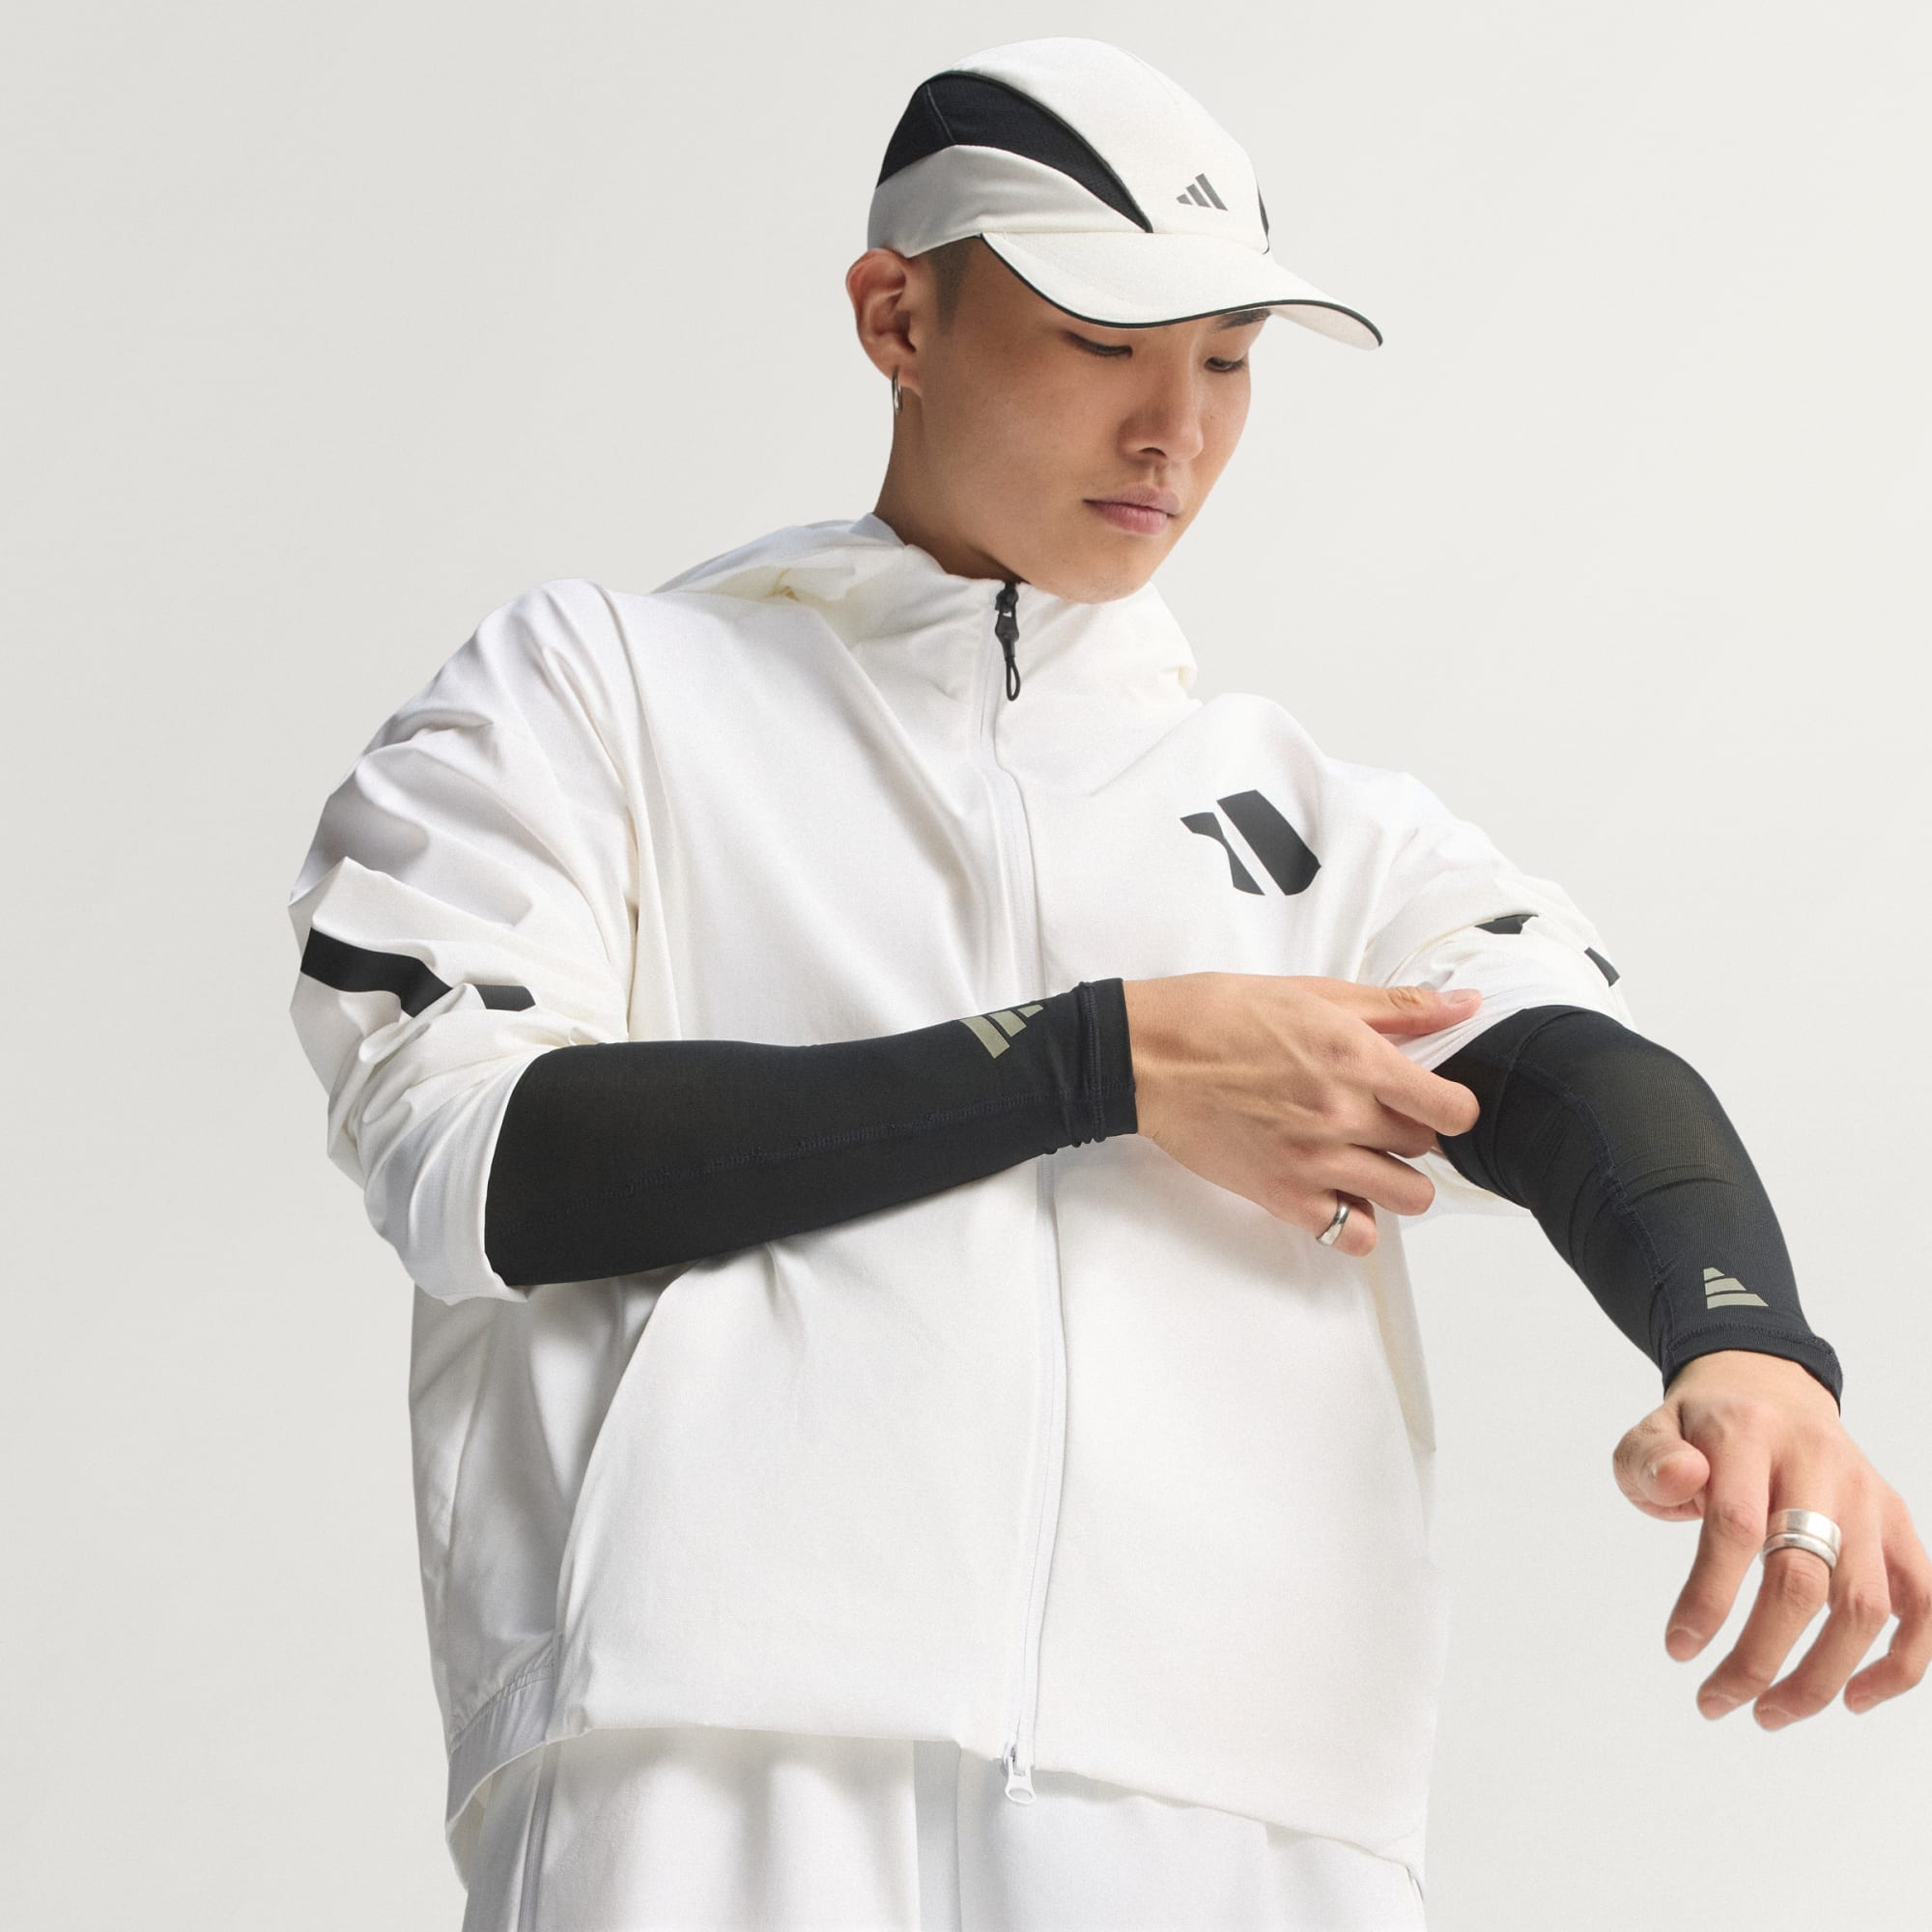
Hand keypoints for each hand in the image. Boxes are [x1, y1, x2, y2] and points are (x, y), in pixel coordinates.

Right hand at [1119, 972, 1483, 1257]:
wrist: (1148, 1057)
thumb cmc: (1220, 1016)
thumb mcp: (1313, 994)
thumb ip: (1396, 1007)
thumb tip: (1465, 1005)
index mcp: (1357, 1059)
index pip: (1453, 1110)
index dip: (1453, 1106)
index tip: (1435, 1099)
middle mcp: (1343, 1115)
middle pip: (1426, 1147)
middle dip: (1411, 1131)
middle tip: (1378, 1114)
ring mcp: (1315, 1163)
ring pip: (1407, 1196)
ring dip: (1394, 1177)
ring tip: (1363, 1155)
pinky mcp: (1284, 1197)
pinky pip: (1354, 1234)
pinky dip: (1356, 1219)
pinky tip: (1337, 1190)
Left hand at [1611, 1349, 1930, 1725]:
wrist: (1763, 1390)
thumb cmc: (1698, 1432)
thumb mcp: (1651, 1432)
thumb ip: (1649, 1460)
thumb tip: (1683, 1477)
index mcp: (1748, 1433)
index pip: (1736, 1525)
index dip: (1709, 1597)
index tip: (1678, 1650)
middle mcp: (1818, 1461)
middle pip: (1803, 1576)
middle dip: (1760, 1655)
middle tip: (1716, 1702)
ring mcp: (1866, 1494)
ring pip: (1865, 1602)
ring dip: (1822, 1674)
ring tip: (1769, 1713)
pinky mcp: (1897, 1522)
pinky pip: (1924, 1602)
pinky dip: (1902, 1661)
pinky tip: (1856, 1698)